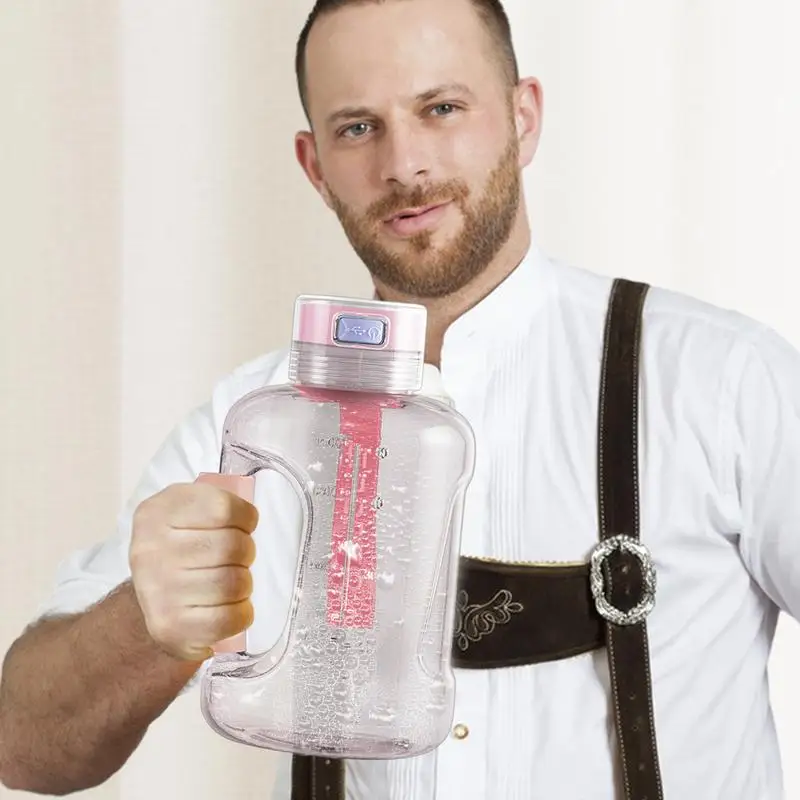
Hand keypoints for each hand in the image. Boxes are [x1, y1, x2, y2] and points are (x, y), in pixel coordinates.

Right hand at [129, 481, 258, 661]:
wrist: (149, 603)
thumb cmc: (181, 550)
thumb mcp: (186, 512)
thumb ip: (215, 504)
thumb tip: (250, 517)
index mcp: (156, 513)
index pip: (223, 508)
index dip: (245, 517)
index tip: (242, 526)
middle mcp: (150, 550)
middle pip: (232, 546)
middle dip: (246, 553)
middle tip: (237, 559)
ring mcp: (157, 592)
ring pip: (234, 582)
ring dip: (244, 583)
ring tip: (232, 583)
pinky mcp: (170, 628)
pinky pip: (228, 618)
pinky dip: (242, 613)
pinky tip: (232, 607)